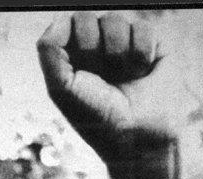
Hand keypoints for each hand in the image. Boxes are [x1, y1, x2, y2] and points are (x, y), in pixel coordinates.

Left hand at [37, 12, 186, 164]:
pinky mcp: (153, 47)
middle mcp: (98, 50)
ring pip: (115, 19)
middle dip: (93, 46)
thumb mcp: (61, 89)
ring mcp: (125, 47)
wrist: (140, 138)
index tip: (82, 69)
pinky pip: (143, 27)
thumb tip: (59, 19)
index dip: (73, 41)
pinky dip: (141, 51)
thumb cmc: (98, 120)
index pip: (67, 24)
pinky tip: (143, 72)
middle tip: (103, 75)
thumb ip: (49, 51)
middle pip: (87, 17)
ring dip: (118, 52)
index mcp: (74, 60)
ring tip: (125, 77)